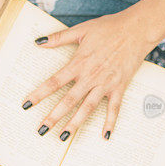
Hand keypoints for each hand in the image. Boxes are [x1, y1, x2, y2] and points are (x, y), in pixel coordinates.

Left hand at [22, 9, 155, 139]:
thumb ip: (59, 37)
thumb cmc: (109, 28)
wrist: (136, 30)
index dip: (40, 94)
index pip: (55, 82)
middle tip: (42, 130)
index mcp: (79, 63)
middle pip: (68, 100)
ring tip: (63, 137)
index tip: (27, 104)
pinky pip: (114, 108)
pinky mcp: (119, 87)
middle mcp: (90, 76)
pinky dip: (110, 122)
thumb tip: (38, 42)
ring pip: (87, 108)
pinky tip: (105, 136)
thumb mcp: (81, 30)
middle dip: (54, 116)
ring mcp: (106, 84)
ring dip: (75, 124)